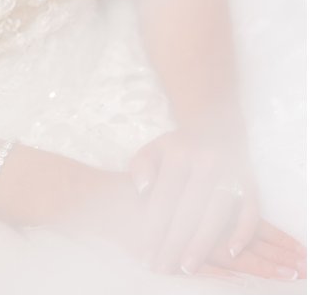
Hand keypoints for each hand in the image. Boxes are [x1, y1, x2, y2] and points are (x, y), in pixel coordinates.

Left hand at [127, 131, 301, 278]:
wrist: (216, 125)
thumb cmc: (178, 146)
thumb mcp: (153, 148)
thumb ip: (140, 167)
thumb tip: (142, 190)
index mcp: (178, 154)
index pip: (163, 198)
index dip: (153, 227)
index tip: (145, 250)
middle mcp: (206, 162)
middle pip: (188, 211)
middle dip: (173, 243)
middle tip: (162, 266)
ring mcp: (231, 172)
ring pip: (216, 214)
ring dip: (202, 244)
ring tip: (187, 266)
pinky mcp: (251, 182)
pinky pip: (250, 212)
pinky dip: (242, 232)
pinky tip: (231, 252)